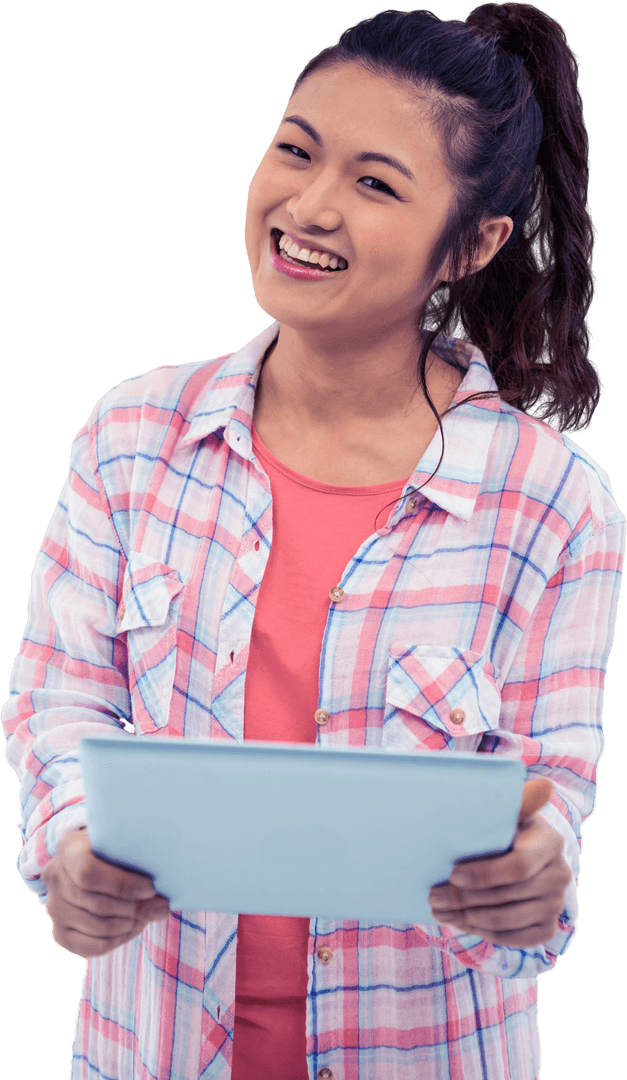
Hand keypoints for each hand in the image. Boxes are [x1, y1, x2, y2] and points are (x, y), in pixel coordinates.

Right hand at [40, 826, 170, 958]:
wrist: (95, 863)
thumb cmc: (117, 850)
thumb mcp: (125, 844)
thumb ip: (141, 862)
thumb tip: (162, 904)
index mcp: (68, 849)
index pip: (88, 873)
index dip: (122, 885)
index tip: (151, 888)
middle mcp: (54, 878)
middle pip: (97, 904)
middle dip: (134, 909)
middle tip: (160, 907)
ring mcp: (54, 909)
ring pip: (98, 928)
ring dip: (130, 925)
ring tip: (150, 916)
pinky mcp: (60, 934)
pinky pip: (93, 947)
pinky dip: (120, 940)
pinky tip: (134, 927)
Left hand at [428, 778, 571, 947]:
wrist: (522, 855)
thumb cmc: (507, 829)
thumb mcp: (510, 813)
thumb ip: (520, 800)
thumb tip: (545, 785)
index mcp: (550, 843)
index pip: (518, 867)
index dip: (484, 874)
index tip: (453, 874)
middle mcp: (560, 876)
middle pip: (506, 896)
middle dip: (465, 899)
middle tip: (433, 897)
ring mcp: (555, 904)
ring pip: (507, 920)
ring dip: (468, 918)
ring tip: (440, 911)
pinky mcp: (547, 927)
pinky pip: (514, 939)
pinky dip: (484, 934)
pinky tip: (462, 923)